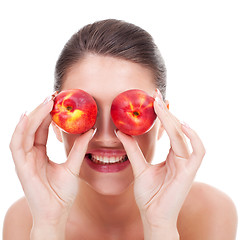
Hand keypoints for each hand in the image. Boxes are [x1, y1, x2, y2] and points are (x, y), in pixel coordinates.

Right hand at [9, 95, 95, 226]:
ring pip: (24, 133)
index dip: (48, 116)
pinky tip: (27, 116)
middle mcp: (31, 155)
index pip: (41, 130)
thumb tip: (91, 130)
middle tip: (52, 97)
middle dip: (41, 111)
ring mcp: (24, 160)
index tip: (57, 102)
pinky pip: (17, 145)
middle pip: (33, 128)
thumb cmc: (63, 193)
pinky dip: (20, 130)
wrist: (57, 214)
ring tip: (44, 102)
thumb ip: (79, 148)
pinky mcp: (21, 167)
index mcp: (41, 154)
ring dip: (33, 116)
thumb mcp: (73, 166)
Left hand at [115, 90, 204, 233]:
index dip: (162, 115)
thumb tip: (121, 132)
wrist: (152, 216)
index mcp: (172, 156)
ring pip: (184, 136)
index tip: (153, 100)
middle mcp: (181, 157)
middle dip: (166, 112)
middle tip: (155, 95)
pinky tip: (181, 125)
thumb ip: (132, 150)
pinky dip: (193, 137)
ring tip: (161, 106)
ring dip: (174, 120)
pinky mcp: (190, 172)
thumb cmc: (149, 195)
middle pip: (177, 129)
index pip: (170, 131)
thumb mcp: (139, 167)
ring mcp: (187, 164)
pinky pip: (198, 151)